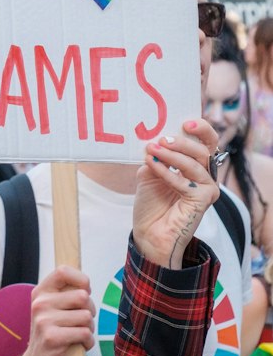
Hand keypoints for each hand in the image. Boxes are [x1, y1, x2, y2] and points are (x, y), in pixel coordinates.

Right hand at [16, 265, 94, 355]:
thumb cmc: (51, 335)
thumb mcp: (52, 310)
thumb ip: (65, 295)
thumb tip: (86, 286)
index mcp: (40, 293)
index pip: (63, 271)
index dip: (81, 280)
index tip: (84, 292)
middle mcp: (40, 303)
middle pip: (82, 296)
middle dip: (90, 311)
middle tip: (82, 322)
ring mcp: (44, 320)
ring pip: (86, 317)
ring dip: (89, 329)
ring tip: (78, 335)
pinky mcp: (52, 337)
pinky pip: (84, 333)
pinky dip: (87, 342)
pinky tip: (78, 346)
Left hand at [133, 118, 219, 268]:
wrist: (148, 234)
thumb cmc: (151, 205)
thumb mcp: (149, 174)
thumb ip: (155, 158)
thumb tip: (154, 142)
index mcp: (195, 165)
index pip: (206, 142)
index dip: (201, 129)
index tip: (186, 122)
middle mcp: (205, 175)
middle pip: (204, 149)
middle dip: (182, 142)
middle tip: (161, 139)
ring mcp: (207, 188)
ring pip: (195, 163)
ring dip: (171, 155)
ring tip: (152, 150)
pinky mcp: (204, 200)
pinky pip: (186, 181)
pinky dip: (168, 173)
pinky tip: (153, 167)